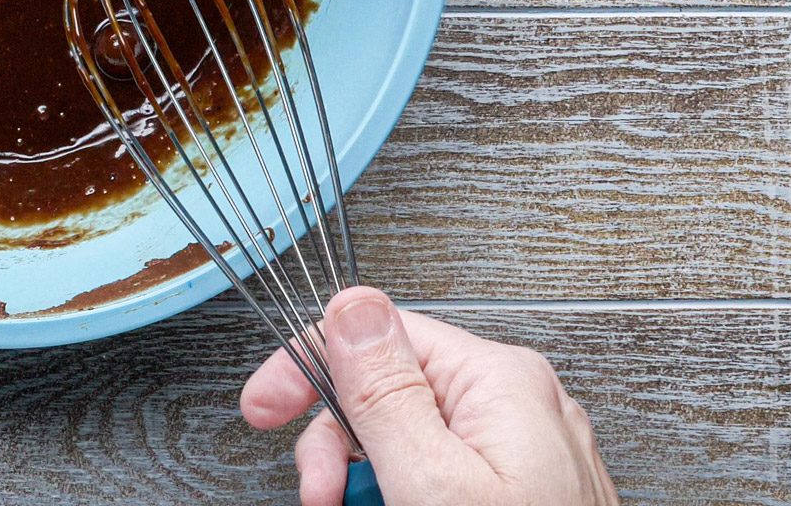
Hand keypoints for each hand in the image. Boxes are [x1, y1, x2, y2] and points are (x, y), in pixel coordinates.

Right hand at [242, 287, 617, 505]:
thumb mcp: (432, 482)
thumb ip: (386, 391)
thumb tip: (353, 304)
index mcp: (498, 380)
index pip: (377, 333)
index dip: (309, 371)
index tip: (265, 411)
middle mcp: (517, 401)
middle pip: (388, 391)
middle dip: (342, 447)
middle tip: (326, 500)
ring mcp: (524, 449)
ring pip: (411, 439)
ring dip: (371, 481)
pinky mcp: (522, 488)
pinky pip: (443, 471)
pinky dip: (409, 496)